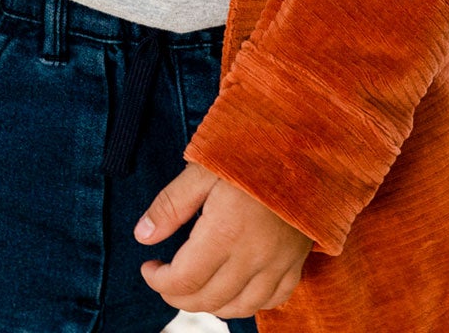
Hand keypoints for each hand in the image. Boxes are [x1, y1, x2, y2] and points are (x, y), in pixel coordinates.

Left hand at [134, 159, 312, 317]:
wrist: (306, 140)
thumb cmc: (253, 147)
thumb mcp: (204, 167)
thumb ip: (171, 205)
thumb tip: (143, 237)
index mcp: (227, 231)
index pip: (183, 280)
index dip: (158, 280)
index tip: (149, 267)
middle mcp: (254, 255)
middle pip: (208, 300)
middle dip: (178, 295)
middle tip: (166, 277)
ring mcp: (279, 261)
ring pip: (240, 307)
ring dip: (211, 303)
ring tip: (196, 285)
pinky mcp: (297, 259)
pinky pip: (274, 299)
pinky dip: (250, 302)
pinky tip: (236, 287)